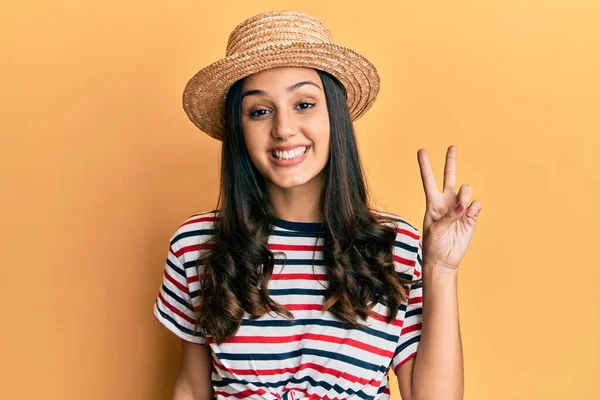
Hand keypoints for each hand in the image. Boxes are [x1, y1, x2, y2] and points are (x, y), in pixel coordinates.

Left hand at [417, 145, 481, 269]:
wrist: (444, 260)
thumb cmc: (433, 245)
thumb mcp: (435, 230)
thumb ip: (448, 215)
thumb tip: (463, 205)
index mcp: (432, 202)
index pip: (428, 180)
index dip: (425, 165)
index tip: (421, 150)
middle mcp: (446, 201)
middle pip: (449, 177)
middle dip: (451, 161)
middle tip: (452, 146)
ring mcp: (459, 207)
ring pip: (466, 189)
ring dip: (464, 196)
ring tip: (461, 210)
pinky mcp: (471, 216)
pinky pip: (476, 204)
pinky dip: (474, 208)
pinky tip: (469, 215)